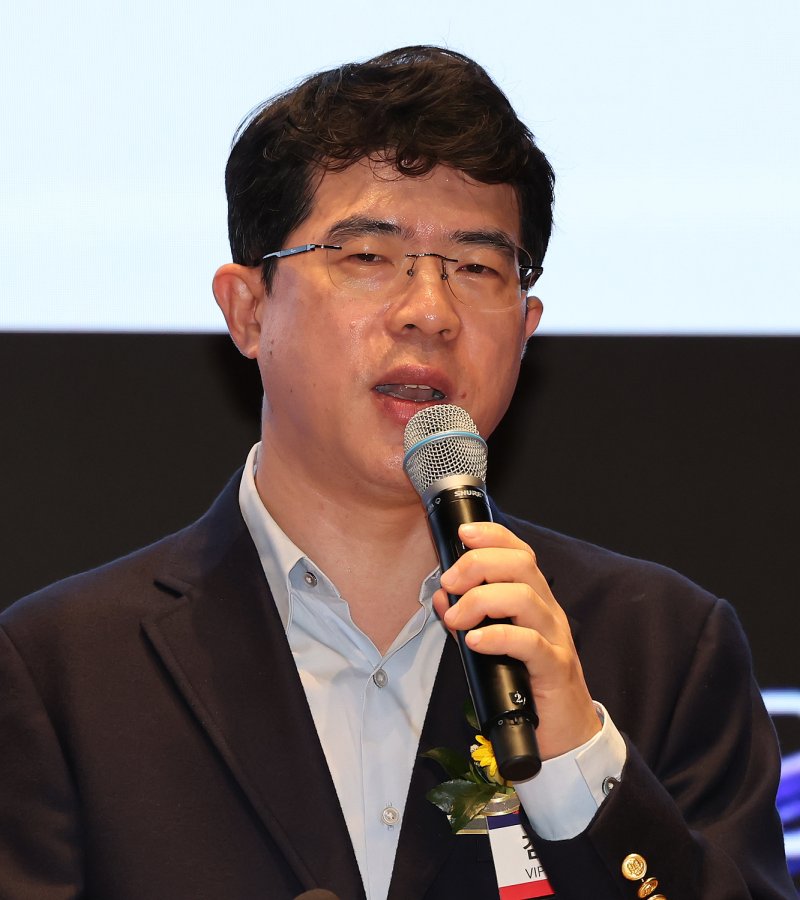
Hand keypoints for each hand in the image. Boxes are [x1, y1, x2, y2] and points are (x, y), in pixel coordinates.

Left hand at [433, 521, 600, 761]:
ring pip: (525, 597)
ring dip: (482, 600)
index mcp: (535, 601)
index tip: (463, 534)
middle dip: (479, 564)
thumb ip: (469, 619)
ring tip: (456, 618)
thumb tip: (442, 597)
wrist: (566, 733)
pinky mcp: (555, 668)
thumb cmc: (528, 684)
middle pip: (521, 565)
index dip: (494, 536)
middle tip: (449, 582)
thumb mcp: (494, 645)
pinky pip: (530, 643)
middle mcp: (548, 612)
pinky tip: (475, 640)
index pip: (520, 553)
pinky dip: (499, 636)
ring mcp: (555, 638)